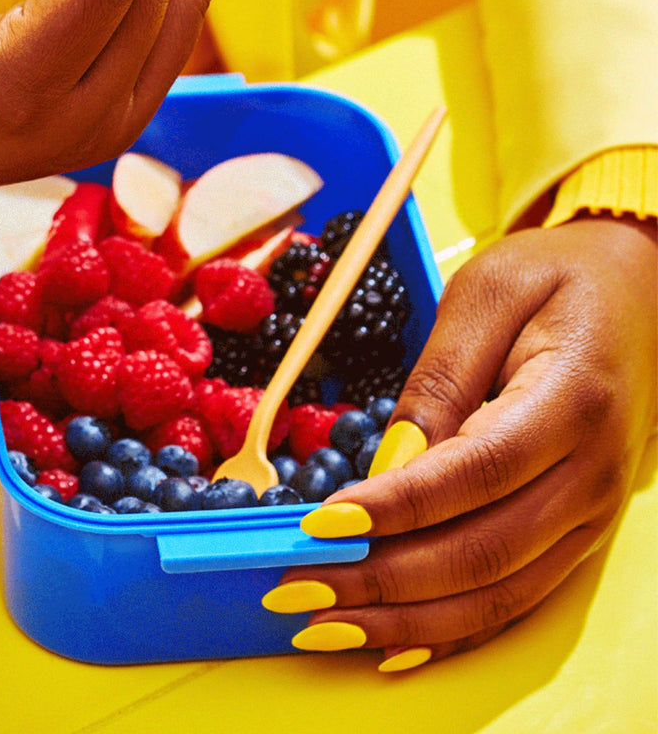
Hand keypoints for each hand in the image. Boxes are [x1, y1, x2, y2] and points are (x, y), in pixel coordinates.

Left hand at [272, 213, 655, 668]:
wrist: (635, 289)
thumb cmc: (552, 278)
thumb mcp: (485, 293)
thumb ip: (439, 376)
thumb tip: (389, 462)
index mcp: (572, 401)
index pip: (477, 472)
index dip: (397, 506)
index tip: (320, 525)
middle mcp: (592, 474)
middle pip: (484, 550)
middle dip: (381, 578)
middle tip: (295, 585)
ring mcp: (591, 514)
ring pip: (496, 593)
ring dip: (404, 619)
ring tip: (320, 624)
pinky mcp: (578, 534)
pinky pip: (515, 598)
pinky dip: (450, 629)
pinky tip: (388, 641)